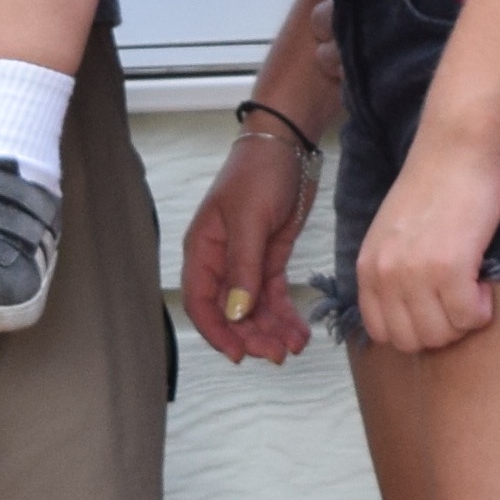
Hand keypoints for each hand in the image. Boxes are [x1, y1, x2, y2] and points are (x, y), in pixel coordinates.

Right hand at [182, 122, 317, 361]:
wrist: (289, 145)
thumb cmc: (259, 172)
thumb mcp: (250, 219)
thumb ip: (243, 267)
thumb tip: (236, 313)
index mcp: (203, 249)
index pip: (200, 302)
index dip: (217, 332)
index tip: (239, 354)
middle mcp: (221, 261)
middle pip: (229, 311)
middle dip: (250, 335)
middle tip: (275, 354)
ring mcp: (246, 262)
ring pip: (253, 309)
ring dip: (270, 330)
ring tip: (293, 347)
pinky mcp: (270, 259)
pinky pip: (273, 296)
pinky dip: (284, 315)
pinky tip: (299, 332)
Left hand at [356, 127, 499, 353]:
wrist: (455, 146)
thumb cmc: (432, 184)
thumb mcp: (392, 233)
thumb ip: (391, 270)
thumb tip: (409, 312)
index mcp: (367, 267)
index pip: (382, 333)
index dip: (415, 329)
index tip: (436, 307)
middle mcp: (384, 275)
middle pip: (412, 342)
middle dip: (442, 331)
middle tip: (460, 301)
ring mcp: (415, 273)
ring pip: (441, 335)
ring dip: (464, 321)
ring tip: (473, 289)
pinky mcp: (450, 267)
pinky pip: (468, 317)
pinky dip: (482, 310)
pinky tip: (485, 283)